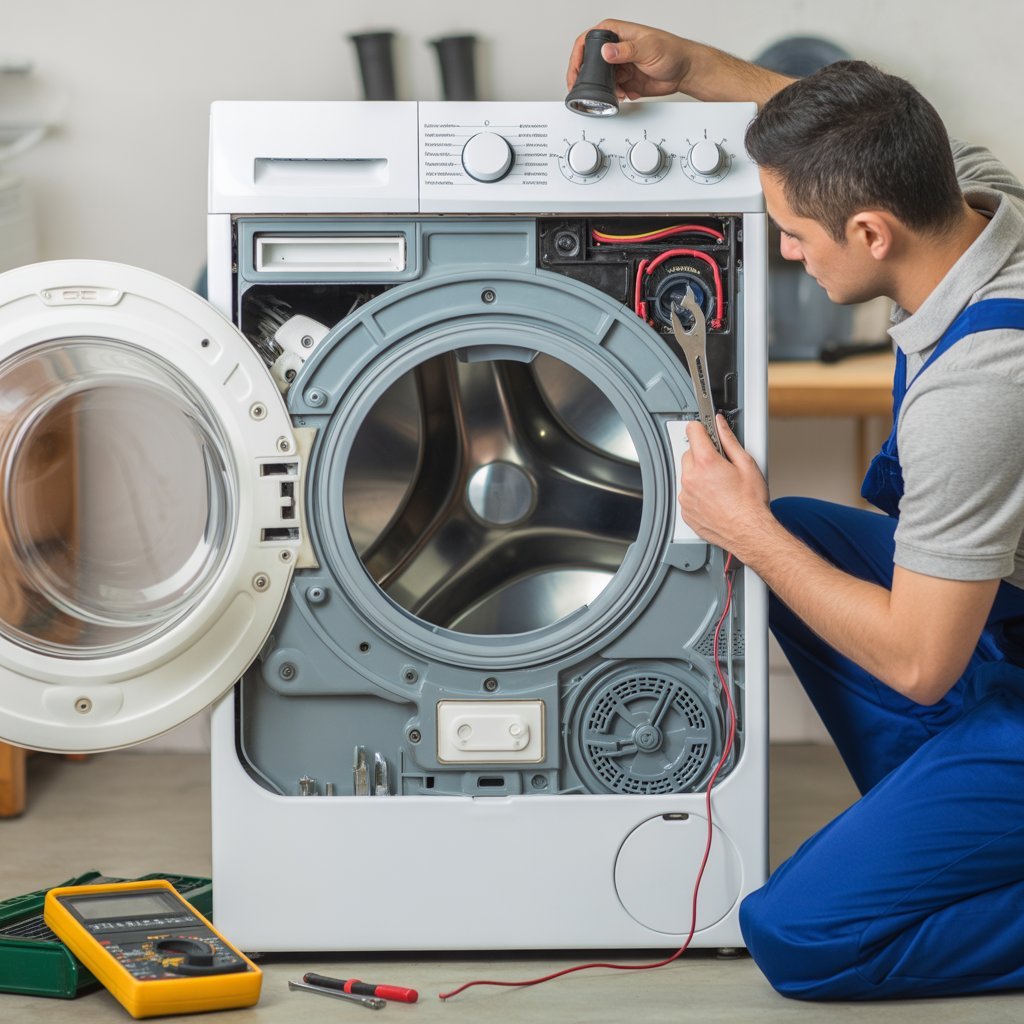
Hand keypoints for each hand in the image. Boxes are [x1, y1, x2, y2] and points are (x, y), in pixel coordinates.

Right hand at [566, 20, 692, 101]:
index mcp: (617, 33)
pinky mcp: (625, 80)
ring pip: (600, 79)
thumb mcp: (648, 48)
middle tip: (586, 89)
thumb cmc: (672, 51)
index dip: (578, 55)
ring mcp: (619, 65)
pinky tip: (625, 94)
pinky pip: (612, 90)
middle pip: (589, 62)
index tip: (575, 71)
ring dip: (605, 89)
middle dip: (588, 77)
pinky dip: (616, 95)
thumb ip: (626, 50)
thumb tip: (607, 51)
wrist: (684, 71)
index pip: (588, 40)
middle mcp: (616, 48)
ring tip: (617, 91)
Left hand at [678, 414, 771, 557]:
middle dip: (703, 455)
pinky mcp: (685, 511)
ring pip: (687, 474)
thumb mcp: (747, 464)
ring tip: (720, 485)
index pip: (693, 431)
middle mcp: (691, 479)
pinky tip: (714, 498)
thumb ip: (730, 440)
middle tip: (721, 465)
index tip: (705, 429)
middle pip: (689, 453)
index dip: (701, 428)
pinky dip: (697, 493)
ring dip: (699, 475)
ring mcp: (686, 496)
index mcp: (706, 463)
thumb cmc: (751, 504)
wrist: (749, 532)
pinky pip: (687, 494)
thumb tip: (721, 425)